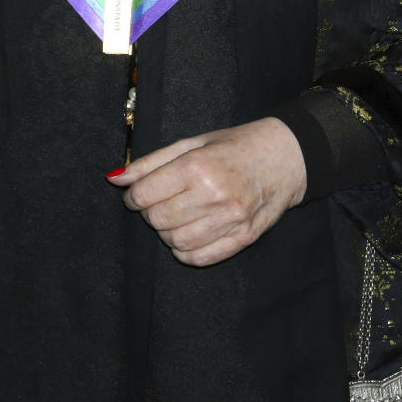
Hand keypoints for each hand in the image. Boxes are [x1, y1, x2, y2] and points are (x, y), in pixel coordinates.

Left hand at [106, 117, 306, 266]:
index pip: (146, 194)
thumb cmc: (233, 145)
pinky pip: (201, 258)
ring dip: (166, 232)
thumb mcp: (192, 143)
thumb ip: (151, 162)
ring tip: (175, 216)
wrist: (285, 156)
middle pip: (158, 219)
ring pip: (176, 241)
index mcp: (197, 166)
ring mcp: (231, 219)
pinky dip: (185, 251)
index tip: (137, 195)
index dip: (133, 197)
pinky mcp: (244, 238)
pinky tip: (188, 234)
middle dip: (149, 213)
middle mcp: (214, 194)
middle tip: (158, 202)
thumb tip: (116, 179)